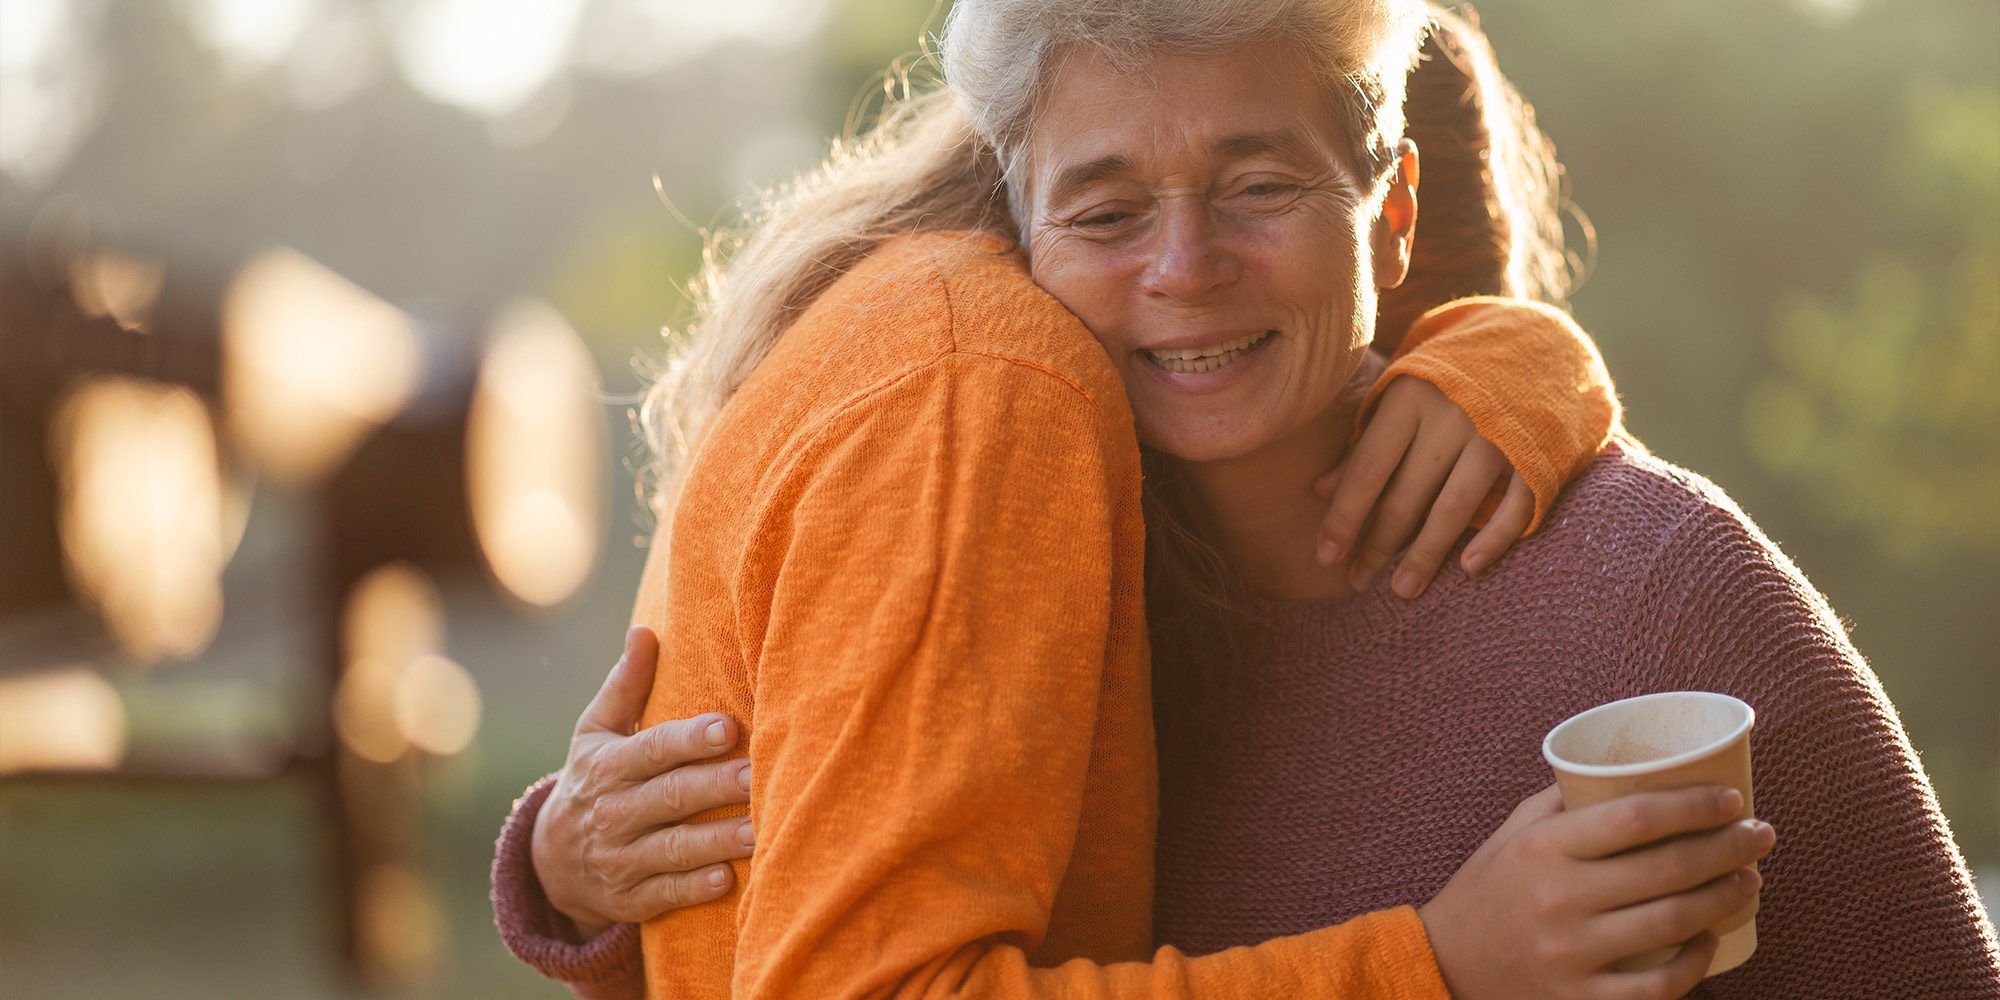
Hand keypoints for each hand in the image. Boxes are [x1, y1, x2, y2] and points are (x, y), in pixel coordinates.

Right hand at [530, 625, 754, 936]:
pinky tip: (726, 879)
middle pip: (670, 797)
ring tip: (761, 830)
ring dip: (717, 840)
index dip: (688, 739)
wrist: (550, 862)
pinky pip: (663, 895)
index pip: (652, 750)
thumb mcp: (595, 732)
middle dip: (716, 785)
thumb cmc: (593, 779)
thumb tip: (645, 631)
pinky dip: (692, 890)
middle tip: (761, 774)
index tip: (726, 728)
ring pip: (673, 850)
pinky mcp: (629, 900)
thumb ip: (625, 686)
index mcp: (607, 766)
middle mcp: (612, 813)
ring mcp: (619, 860)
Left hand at [1313, 376, 1535, 598]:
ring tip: (1402, 589)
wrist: (1530, 345)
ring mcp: (1496, 436)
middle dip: (1378, 544)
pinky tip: (1469, 568)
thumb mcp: (1400, 398)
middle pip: (1406, 495)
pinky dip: (1493, 538)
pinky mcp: (1535, 451)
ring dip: (1425, 554)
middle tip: (1356, 582)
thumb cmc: (1447, 380)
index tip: (1325, 557)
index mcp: (1409, 398)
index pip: (1368, 469)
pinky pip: (1515, 505)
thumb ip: (1365, 443)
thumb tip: (1319, 491)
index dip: (1344, 516)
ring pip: (1453, 508)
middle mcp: (1451, 417)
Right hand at [1418, 785, 1774, 999]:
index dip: (1694, 806)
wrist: (1450, 958)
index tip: (1732, 799)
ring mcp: (1571, 953)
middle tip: (1761, 834)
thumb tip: (1640, 771)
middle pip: (1668, 868)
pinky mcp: (1581, 997)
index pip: (1635, 817)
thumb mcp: (1517, 831)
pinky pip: (1656, 985)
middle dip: (1730, 848)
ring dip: (1726, 898)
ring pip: (1673, 924)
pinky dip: (1694, 963)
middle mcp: (1559, 899)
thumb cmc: (1492, 884)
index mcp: (1544, 848)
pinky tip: (1711, 939)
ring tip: (1751, 879)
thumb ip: (1570, 803)